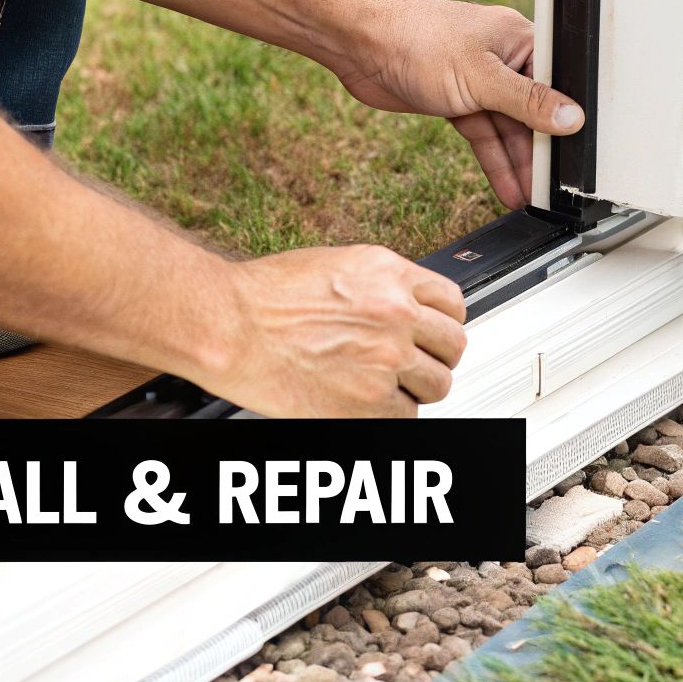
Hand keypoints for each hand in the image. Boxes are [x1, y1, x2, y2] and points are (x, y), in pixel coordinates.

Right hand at [200, 246, 466, 417]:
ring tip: (390, 387)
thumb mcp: (335, 266)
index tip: (434, 333)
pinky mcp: (369, 401)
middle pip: (453, 345)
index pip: (452, 302)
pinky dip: (391, 414)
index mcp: (390, 275)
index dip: (444, 322)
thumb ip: (378, 287)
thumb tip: (402, 305)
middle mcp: (396, 314)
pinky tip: (367, 404)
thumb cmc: (263, 296)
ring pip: (437, 384)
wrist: (229, 325)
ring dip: (418, 388)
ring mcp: (386, 359)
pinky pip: (406, 415)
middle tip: (418, 365)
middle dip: (437, 357)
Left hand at [329, 0, 585, 208]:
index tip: (571, 158)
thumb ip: (528, 102)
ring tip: (530, 199)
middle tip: (550, 190)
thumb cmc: (417, 40)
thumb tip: (572, 117)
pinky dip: (493, 160)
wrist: (359, 44)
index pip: (556, 84)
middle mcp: (504, 59)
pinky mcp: (457, 100)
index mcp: (520, 39)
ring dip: (517, 163)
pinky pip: (484, 134)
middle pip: (533, 112)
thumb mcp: (482, 77)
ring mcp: (479, 81)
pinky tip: (506, 186)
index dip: (565, 121)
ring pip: (507, 129)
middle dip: (540, 151)